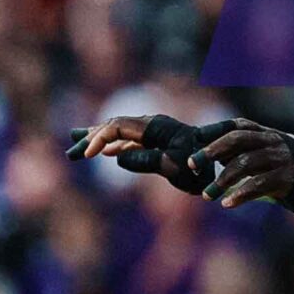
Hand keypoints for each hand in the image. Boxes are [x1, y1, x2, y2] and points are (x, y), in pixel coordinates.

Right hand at [69, 114, 215, 192]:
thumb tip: (117, 157)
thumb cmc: (201, 168)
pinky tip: (102, 153)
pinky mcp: (156, 144)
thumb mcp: (172, 166)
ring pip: (118, 134)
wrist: (223, 167)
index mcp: (155, 127)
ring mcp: (153, 134)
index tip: (88, 155)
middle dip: (90, 139)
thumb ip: (145, 160)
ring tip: (75, 147)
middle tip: (71, 152)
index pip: (118, 126)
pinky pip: (127, 142)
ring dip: (97, 142)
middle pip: (113, 127)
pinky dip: (111, 147)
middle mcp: (151, 126)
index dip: (100, 138)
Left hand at [190, 124, 293, 208]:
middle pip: (237, 139)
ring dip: (222, 180)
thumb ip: (243, 155)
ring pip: (245, 163)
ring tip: (208, 195)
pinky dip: (240, 195)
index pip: (237, 125)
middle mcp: (273, 142)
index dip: (215, 130)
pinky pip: (258, 185)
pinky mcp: (287, 178)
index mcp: (266, 134)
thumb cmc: (288, 172)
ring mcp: (281, 159)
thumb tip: (209, 160)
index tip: (195, 139)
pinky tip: (227, 204)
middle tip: (192, 165)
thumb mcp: (268, 157)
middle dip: (211, 151)